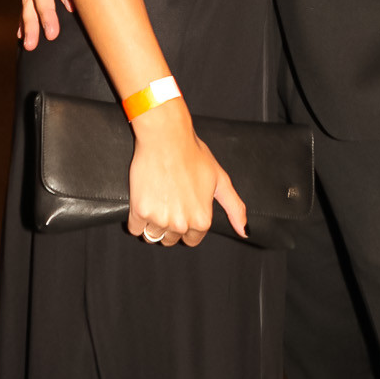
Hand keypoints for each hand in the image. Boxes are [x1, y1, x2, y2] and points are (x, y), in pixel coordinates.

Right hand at [127, 100, 248, 247]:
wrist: (166, 139)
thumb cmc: (193, 155)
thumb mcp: (221, 180)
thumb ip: (235, 208)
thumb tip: (244, 232)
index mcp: (202, 220)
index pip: (192, 240)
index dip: (186, 226)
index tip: (181, 210)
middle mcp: (181, 224)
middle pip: (170, 240)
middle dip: (169, 225)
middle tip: (168, 202)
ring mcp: (160, 219)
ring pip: (152, 236)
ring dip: (152, 223)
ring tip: (156, 200)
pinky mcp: (140, 211)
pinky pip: (135, 228)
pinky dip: (137, 219)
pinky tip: (144, 200)